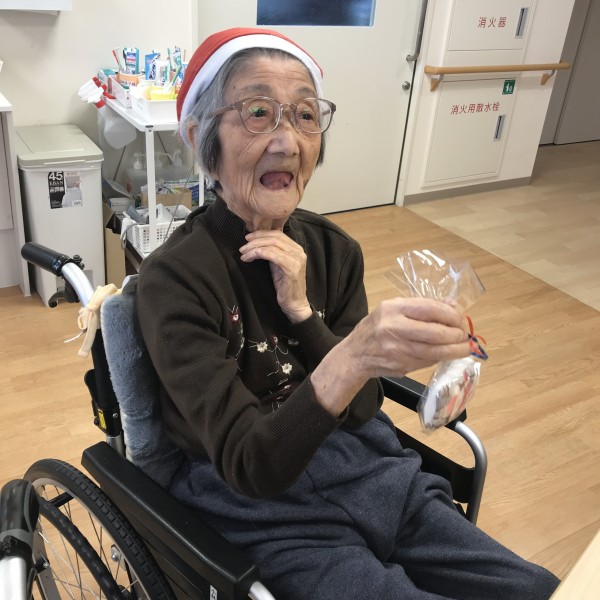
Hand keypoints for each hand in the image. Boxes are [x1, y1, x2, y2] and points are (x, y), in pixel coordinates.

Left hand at [239, 230, 311, 322]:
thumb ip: (272, 252)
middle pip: (274, 237)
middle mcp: (298, 251)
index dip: (261, 234)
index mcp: (296, 248)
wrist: (294, 303)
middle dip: (255, 240)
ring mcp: (296, 259)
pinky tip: (249, 258)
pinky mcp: (291, 267)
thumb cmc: (285, 286)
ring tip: (243, 253)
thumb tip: (256, 242)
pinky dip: (257, 254)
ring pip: (271, 245)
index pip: (278, 234)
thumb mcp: (278, 265)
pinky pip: (271, 255)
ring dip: (253, 248)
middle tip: (243, 247)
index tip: (248, 238)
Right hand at [310, 297, 470, 416]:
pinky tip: (446, 353)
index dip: (451, 315)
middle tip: (465, 335)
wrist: (355, 355)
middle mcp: (393, 328)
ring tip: (464, 347)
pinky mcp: (400, 366)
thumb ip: (422, 307)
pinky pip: (427, 361)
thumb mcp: (393, 309)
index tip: (461, 319)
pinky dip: (440, 357)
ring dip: (454, 350)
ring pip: (434, 351)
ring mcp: (397, 350)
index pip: (430, 309)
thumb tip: (452, 305)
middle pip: (435, 332)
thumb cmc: (376, 327)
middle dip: (456, 335)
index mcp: (392, 309)